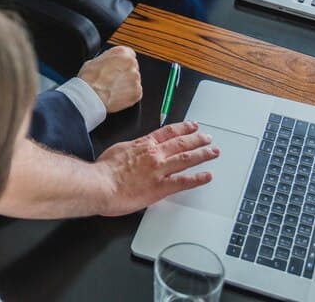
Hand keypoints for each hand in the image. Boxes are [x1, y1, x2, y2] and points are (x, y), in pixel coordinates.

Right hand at [77, 46, 142, 112]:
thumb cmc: (88, 80)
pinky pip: (135, 93)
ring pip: (134, 81)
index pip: (129, 54)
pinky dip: (128, 96)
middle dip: (125, 74)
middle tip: (114, 81)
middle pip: (132, 68)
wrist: (89, 97)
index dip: (122, 63)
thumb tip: (108, 64)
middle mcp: (130, 63)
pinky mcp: (137, 92)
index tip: (119, 68)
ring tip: (113, 90)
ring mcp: (135, 78)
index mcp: (121, 52)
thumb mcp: (94, 61)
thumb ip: (107, 60)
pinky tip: (117, 96)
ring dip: (127, 85)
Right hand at [94, 121, 218, 215]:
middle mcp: (155, 154)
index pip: (169, 132)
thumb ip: (132, 148)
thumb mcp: (119, 149)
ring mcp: (159, 170)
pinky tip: (207, 176)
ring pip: (186, 158)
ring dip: (202, 154)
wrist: (100, 184)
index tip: (193, 126)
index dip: (183, 128)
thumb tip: (136, 148)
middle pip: (181, 143)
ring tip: (213, 152)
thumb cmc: (105, 170)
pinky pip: (183, 181)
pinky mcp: (160, 187)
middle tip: (208, 138)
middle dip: (197, 139)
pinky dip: (197, 178)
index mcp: (144, 144)